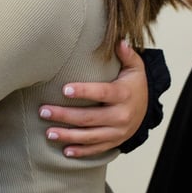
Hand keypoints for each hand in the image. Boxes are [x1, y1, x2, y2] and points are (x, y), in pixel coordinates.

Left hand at [37, 40, 146, 157]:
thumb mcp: (135, 68)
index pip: (102, 93)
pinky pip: (96, 149)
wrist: (148, 109)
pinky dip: (81, 151)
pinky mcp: (114, 142)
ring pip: (90, 136)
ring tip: (48, 132)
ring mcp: (118, 132)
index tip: (64, 89)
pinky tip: (65, 151)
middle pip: (89, 117)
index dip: (83, 92)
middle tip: (43, 111)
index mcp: (124, 95)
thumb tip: (120, 41)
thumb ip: (127, 55)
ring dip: (68, 136)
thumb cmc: (134, 84)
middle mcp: (121, 116)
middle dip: (64, 115)